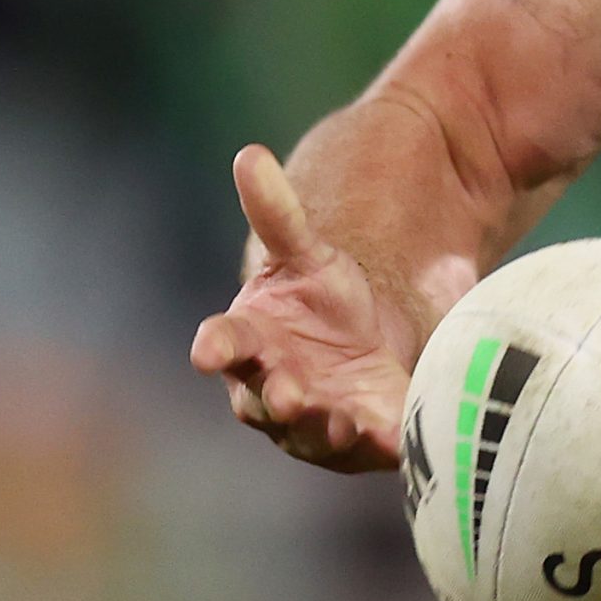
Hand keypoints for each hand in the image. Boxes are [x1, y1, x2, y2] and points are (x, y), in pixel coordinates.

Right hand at [189, 145, 415, 472]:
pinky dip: (376, 445)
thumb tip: (249, 153)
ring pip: (312, 431)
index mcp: (251, 339)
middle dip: (276, 398)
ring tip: (342, 420)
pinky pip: (365, 446)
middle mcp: (272, 386)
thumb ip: (276, 210)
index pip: (223, 343)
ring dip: (323, 428)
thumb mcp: (306, 249)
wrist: (365, 338)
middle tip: (289, 394)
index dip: (216, 347)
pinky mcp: (360, 437)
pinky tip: (393, 440)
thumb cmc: (319, 296)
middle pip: (264, 399)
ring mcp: (315, 418)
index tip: (207, 350)